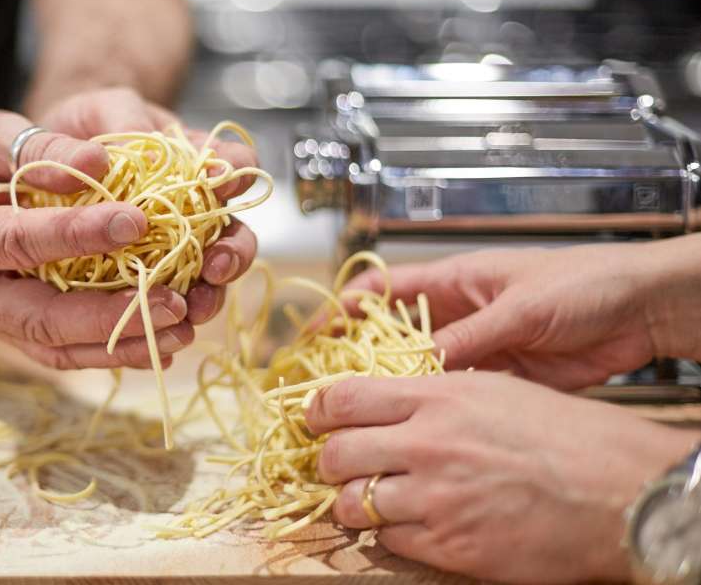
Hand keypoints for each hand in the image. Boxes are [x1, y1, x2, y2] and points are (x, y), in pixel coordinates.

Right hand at [0, 104, 253, 369]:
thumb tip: (101, 164)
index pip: (16, 241)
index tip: (136, 220)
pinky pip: (68, 352)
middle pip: (38, 318)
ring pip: (58, 349)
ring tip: (182, 327)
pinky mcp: (17, 333)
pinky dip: (116, 350)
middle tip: (174, 301)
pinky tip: (165, 341)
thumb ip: (41, 149)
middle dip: (109, 316)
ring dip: (123, 344)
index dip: (75, 234)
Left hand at [37, 86, 260, 324]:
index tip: (220, 186)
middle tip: (216, 266)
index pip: (235, 164)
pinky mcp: (145, 281)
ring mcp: (175, 248)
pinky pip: (167, 304)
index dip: (235, 176)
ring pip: (206, 279)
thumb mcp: (103, 108)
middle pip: (233, 235)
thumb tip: (106, 160)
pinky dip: (168, 322)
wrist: (60, 159)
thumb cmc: (90, 125)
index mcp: (197, 162)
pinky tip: (161, 338)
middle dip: (232, 254)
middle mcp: (197, 210)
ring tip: (193, 310)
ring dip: (207, 296)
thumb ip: (118, 119)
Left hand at [304, 372, 697, 582]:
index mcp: (436, 398)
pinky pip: (390, 541)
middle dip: (329, 462)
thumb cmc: (568, 437)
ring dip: (354, 504)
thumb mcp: (495, 391)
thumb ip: (433, 396)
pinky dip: (391, 534)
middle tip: (339, 465)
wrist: (620, 492)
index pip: (342, 398)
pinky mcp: (450, 545)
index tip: (316, 420)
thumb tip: (383, 404)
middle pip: (335, 454)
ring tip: (371, 500)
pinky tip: (412, 523)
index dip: (318, 411)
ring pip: (352, 504)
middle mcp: (427, 445)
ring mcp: (435, 498)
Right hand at [345, 242, 689, 390]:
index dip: (344, 310)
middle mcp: (457, 314)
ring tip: (363, 414)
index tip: (315, 336)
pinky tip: (415, 426)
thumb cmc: (584, 284)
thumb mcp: (519, 309)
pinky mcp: (499, 377)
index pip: (383, 290)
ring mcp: (477, 347)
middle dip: (359, 357)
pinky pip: (455, 393)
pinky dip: (434, 408)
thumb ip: (469, 338)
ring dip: (395, 388)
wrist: (641, 311)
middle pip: (392, 335)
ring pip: (420, 369)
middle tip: (330, 387)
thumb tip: (419, 367)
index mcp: (454, 281)